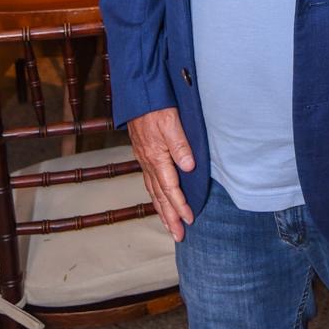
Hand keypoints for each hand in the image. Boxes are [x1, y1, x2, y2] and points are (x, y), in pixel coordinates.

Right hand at [127, 108, 194, 240]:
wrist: (138, 93)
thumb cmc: (156, 105)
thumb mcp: (171, 122)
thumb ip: (180, 145)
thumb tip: (189, 168)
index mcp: (156, 156)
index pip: (170, 188)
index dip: (180, 205)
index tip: (190, 220)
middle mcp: (148, 162)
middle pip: (159, 196)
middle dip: (169, 217)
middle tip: (179, 236)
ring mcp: (144, 159)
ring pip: (153, 191)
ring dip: (162, 210)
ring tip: (169, 226)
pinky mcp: (143, 154)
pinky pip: (149, 181)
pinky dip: (155, 196)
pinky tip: (159, 200)